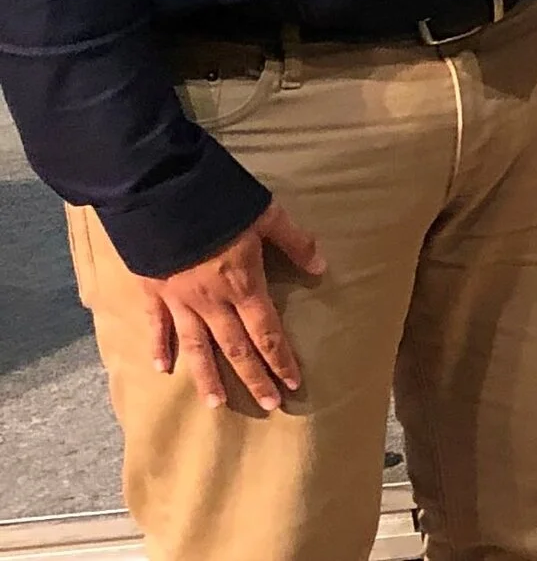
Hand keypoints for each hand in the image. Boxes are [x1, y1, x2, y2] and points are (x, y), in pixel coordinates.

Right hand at [138, 199, 324, 409]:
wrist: (163, 193)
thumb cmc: (221, 202)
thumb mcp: (267, 214)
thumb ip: (294, 242)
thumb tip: (321, 267)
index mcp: (242, 285)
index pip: (267, 332)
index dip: (281, 359)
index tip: (293, 384)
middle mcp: (211, 302)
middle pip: (235, 348)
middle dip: (254, 378)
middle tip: (268, 406)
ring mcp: (179, 300)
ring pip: (196, 347)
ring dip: (207, 377)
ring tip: (217, 404)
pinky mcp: (153, 292)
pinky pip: (157, 327)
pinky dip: (159, 348)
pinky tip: (161, 369)